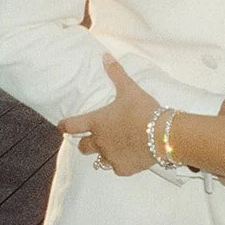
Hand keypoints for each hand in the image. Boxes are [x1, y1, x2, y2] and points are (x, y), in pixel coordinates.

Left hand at [60, 56, 154, 175]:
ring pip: (99, 160)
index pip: (72, 126)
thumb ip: (116, 73)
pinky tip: (130, 156)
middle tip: (93, 138)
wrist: (162, 135)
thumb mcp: (129, 89)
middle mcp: (100, 142)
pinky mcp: (123, 169)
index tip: (62, 126)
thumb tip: (105, 55)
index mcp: (97, 123)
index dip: (65, 126)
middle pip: (83, 148)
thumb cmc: (142, 110)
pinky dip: (120, 163)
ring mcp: (111, 157)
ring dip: (103, 154)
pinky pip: (117, 168)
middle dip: (85, 143)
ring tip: (114, 148)